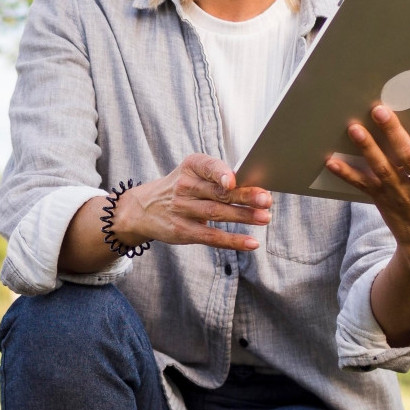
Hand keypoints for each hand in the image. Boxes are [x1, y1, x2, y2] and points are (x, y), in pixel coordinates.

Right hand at [114, 153, 271, 250]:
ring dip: (243, 216)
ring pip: (217, 213)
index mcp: (190, 167)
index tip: (233, 181)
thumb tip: (255, 188)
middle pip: (218, 192)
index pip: (207, 167)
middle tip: (266, 199)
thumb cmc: (179, 189)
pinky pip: (211, 236)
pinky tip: (251, 242)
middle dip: (244, 196)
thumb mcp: (191, 174)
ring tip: (264, 218)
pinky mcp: (182, 231)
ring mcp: (182, 210)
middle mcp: (184, 187)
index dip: (220, 173)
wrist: (143, 209)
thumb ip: (218, 178)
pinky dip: (232, 240)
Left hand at [326, 104, 409, 269]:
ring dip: (368, 147)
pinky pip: (361, 184)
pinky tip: (332, 162)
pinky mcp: (380, 198)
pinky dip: (346, 172)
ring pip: (382, 168)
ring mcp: (397, 191)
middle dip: (393, 131)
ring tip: (354, 129)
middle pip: (408, 155)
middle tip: (380, 111)